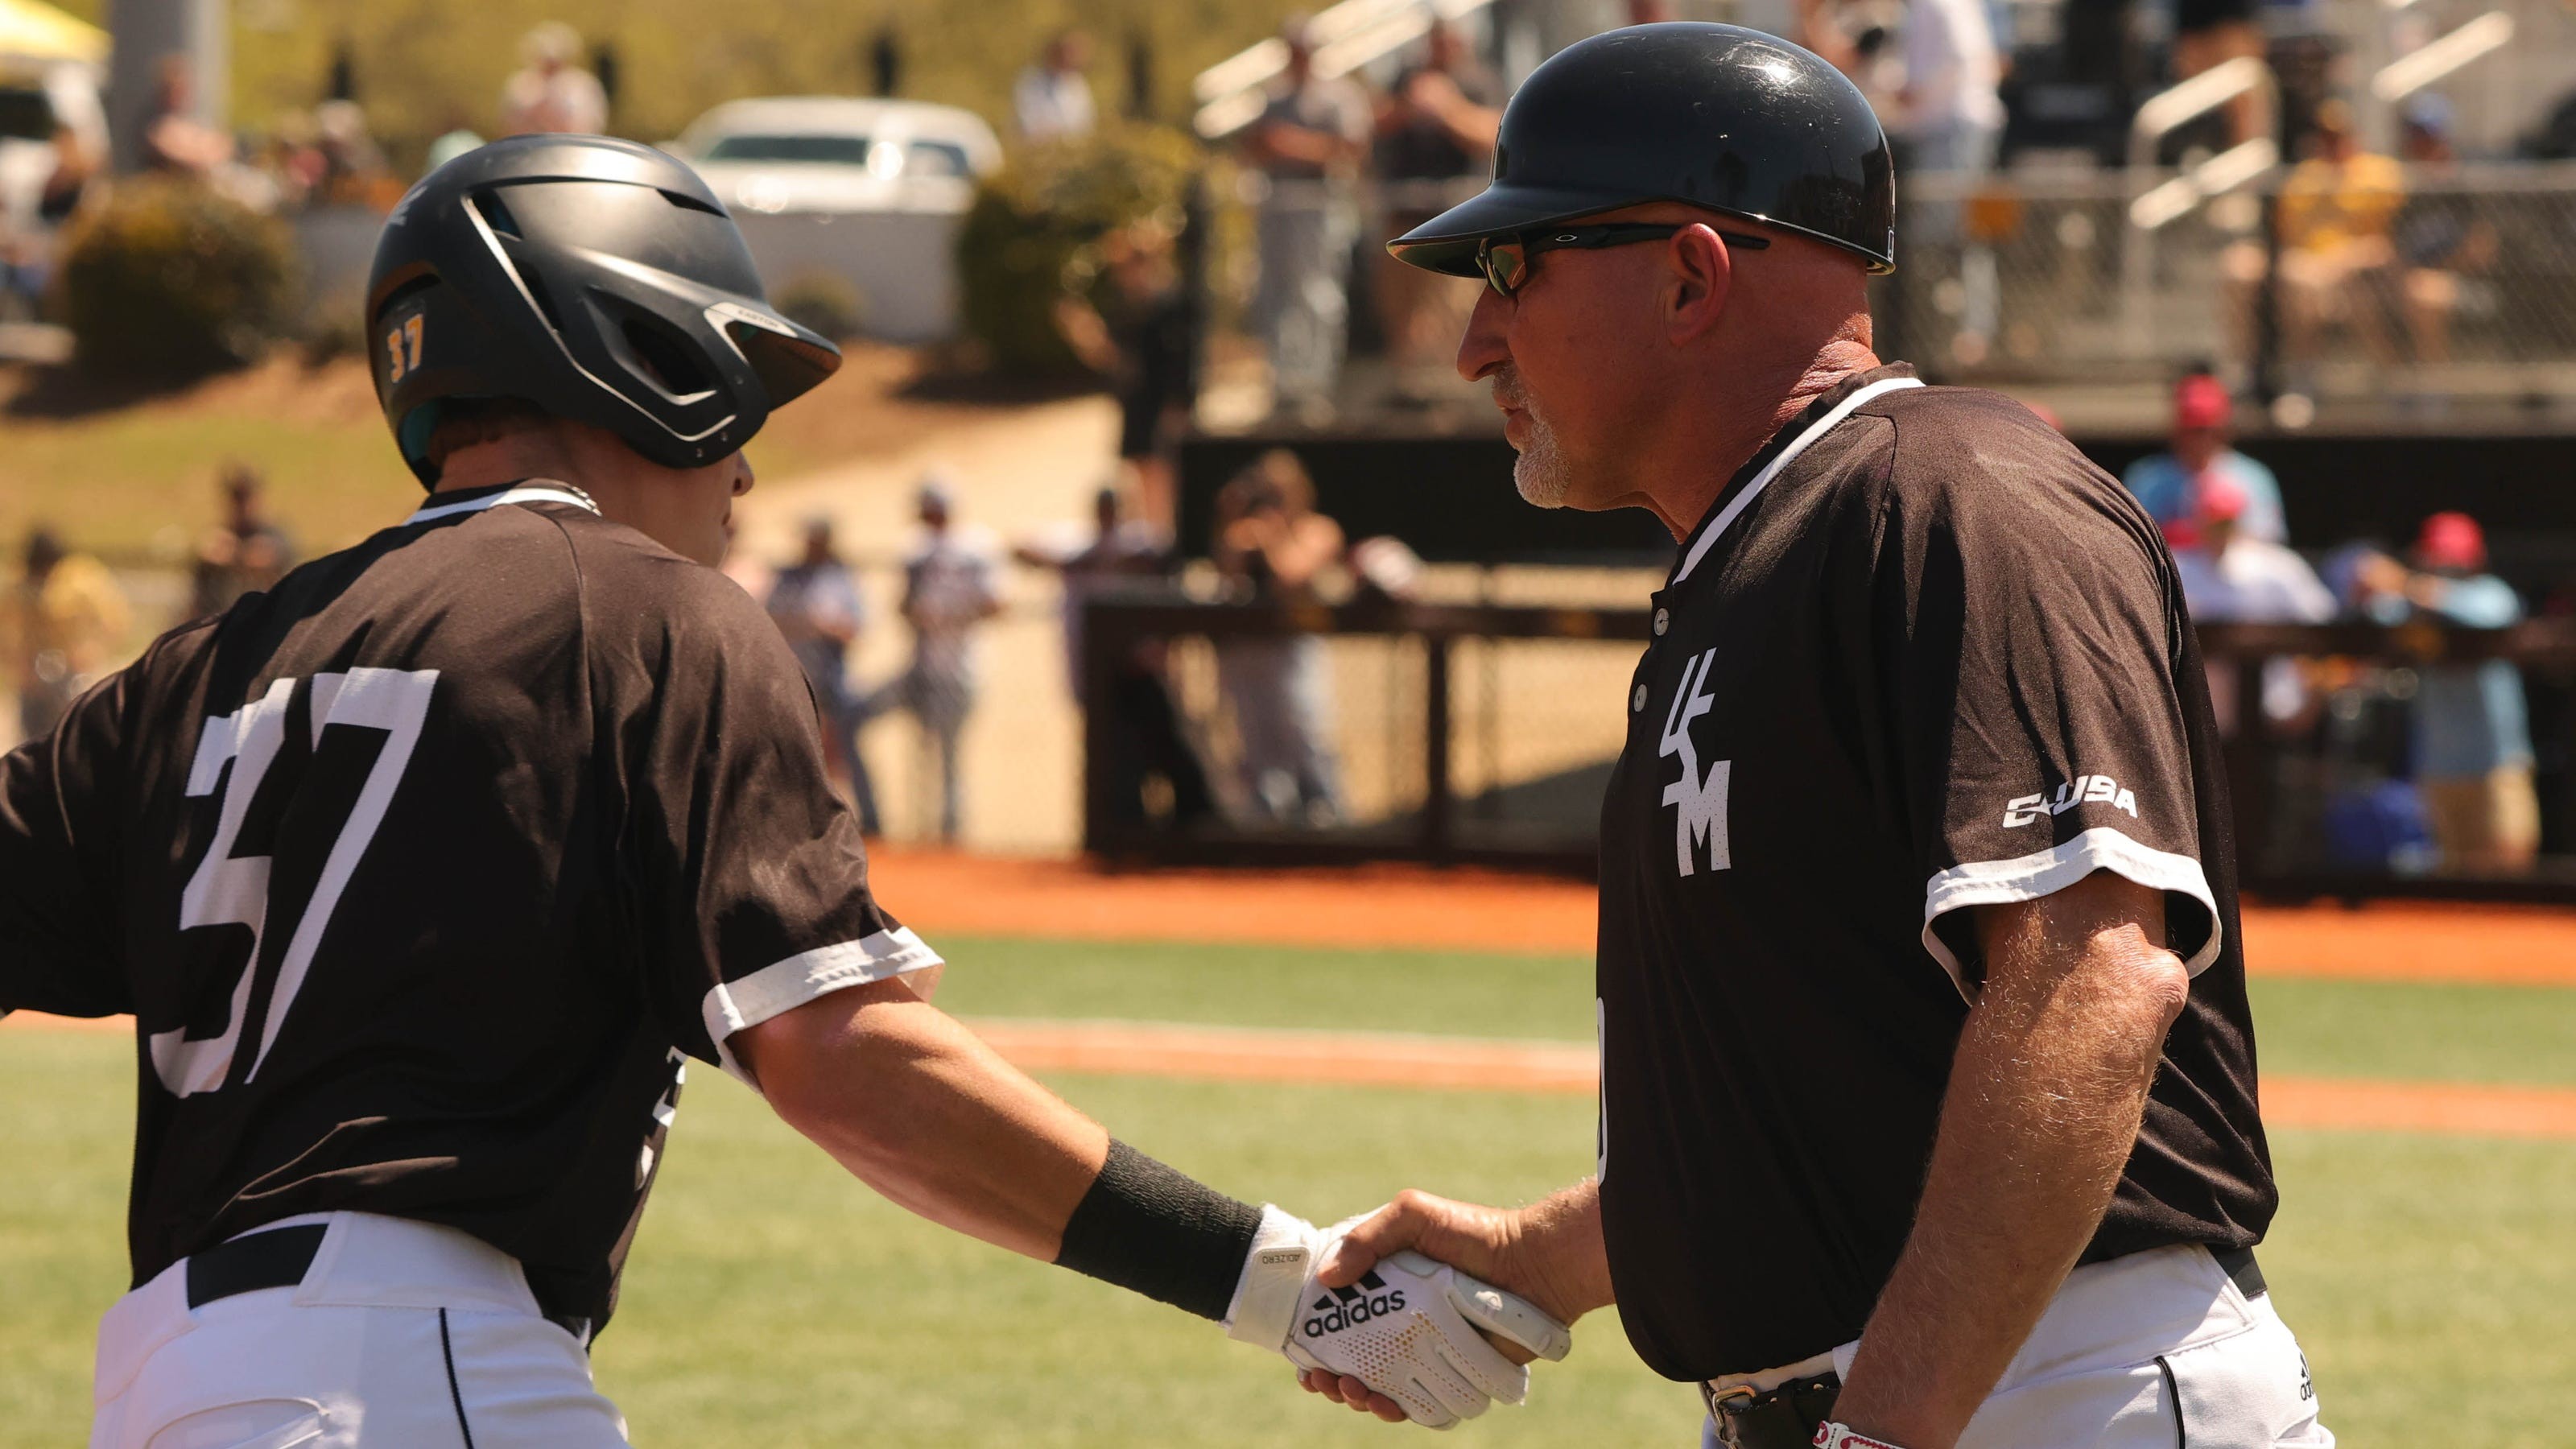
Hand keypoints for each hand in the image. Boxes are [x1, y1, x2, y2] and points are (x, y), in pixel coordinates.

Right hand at [1228, 1207, 1570, 1428]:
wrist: (1533, 1263)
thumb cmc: (1472, 1232)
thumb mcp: (1414, 1215)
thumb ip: (1369, 1237)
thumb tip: (1326, 1278)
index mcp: (1384, 1292)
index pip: (1337, 1325)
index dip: (1314, 1344)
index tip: (1301, 1357)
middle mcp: (1402, 1327)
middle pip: (1353, 1365)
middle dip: (1331, 1380)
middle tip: (1325, 1379)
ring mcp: (1429, 1354)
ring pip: (1382, 1391)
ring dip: (1359, 1400)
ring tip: (1354, 1392)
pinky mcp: (1457, 1376)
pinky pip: (1423, 1406)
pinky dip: (1400, 1412)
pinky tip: (1387, 1405)